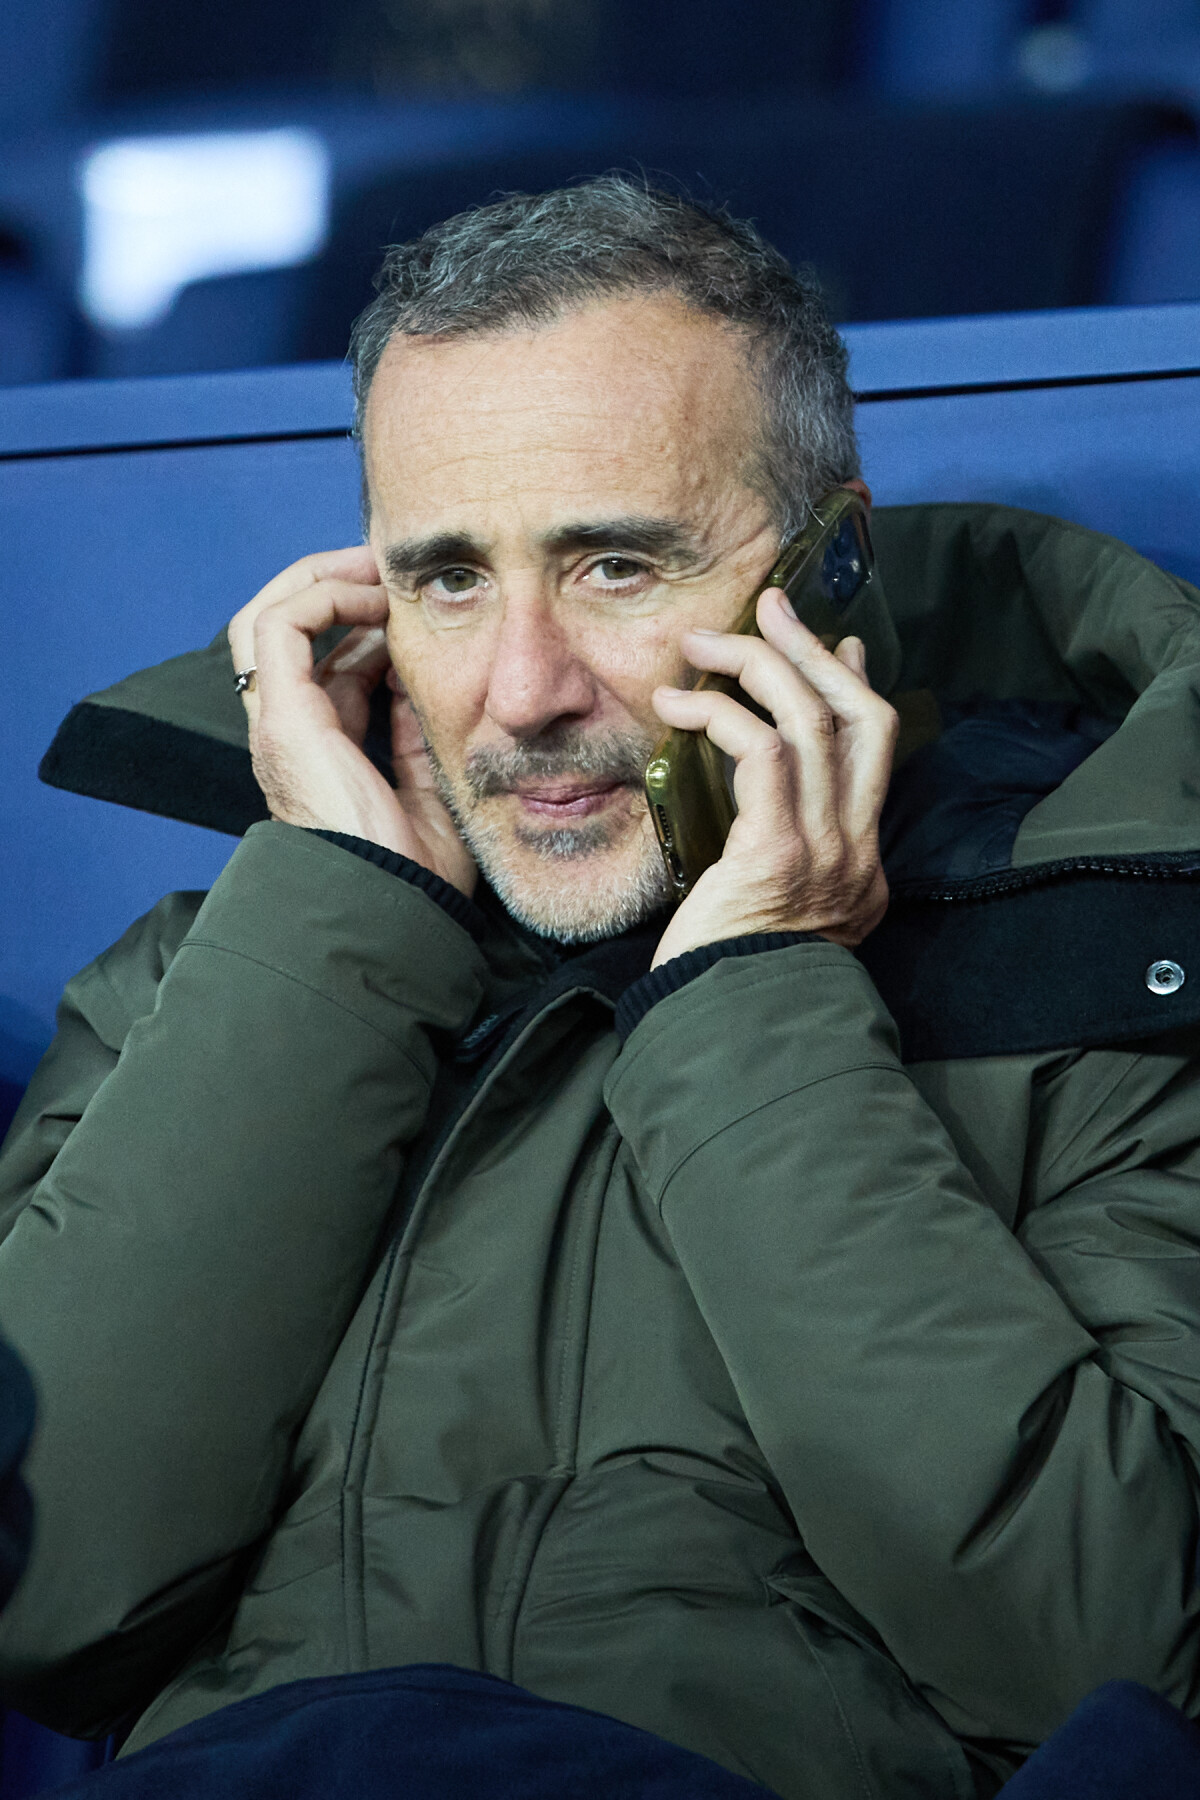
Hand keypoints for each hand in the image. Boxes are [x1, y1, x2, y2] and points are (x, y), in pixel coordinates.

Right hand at [227, 548, 475, 897]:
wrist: (391, 909)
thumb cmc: (417, 873)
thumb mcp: (430, 787)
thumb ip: (418, 733)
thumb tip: (421, 676)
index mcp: (326, 754)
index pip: (334, 669)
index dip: (373, 630)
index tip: (418, 613)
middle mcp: (292, 733)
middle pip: (293, 636)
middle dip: (340, 590)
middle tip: (393, 573)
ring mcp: (279, 723)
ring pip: (269, 617)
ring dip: (323, 579)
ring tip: (377, 568)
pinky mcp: (282, 717)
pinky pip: (278, 625)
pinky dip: (320, 595)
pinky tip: (372, 598)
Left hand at [649, 587, 896, 967]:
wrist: (733, 1038)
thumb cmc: (729, 981)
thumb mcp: (766, 914)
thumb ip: (773, 857)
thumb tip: (753, 806)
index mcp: (859, 865)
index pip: (876, 753)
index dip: (857, 688)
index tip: (836, 645)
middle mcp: (856, 853)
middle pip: (861, 718)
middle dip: (815, 652)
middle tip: (773, 606)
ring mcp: (826, 852)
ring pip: (813, 722)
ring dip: (758, 666)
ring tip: (704, 643)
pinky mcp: (778, 853)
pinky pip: (762, 754)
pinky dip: (721, 715)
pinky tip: (678, 707)